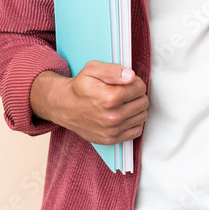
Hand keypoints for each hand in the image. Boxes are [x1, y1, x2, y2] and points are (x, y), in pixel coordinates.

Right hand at [30, 61, 147, 144]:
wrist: (65, 106)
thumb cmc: (80, 87)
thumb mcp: (92, 70)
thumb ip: (113, 70)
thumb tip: (131, 76)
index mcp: (109, 98)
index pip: (140, 88)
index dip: (136, 82)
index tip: (128, 82)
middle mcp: (112, 117)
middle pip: (143, 102)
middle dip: (137, 94)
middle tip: (126, 92)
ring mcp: (112, 130)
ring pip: (142, 116)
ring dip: (136, 108)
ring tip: (124, 103)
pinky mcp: (111, 139)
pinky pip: (136, 130)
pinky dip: (133, 122)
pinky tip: (124, 114)